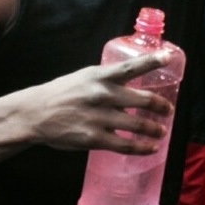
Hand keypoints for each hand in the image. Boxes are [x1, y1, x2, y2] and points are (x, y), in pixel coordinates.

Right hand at [27, 52, 172, 153]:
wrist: (35, 114)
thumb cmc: (62, 94)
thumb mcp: (85, 77)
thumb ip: (108, 79)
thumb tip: (133, 82)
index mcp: (101, 76)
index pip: (132, 66)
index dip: (153, 60)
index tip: (169, 56)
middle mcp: (103, 94)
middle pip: (144, 100)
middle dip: (162, 106)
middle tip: (169, 110)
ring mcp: (100, 117)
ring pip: (138, 124)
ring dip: (155, 129)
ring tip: (161, 131)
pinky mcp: (94, 138)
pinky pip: (126, 144)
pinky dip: (143, 147)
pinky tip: (152, 148)